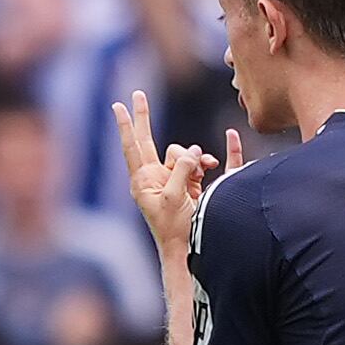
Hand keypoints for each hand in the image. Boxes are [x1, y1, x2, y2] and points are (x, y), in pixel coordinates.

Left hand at [114, 92, 234, 249]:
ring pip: (184, 153)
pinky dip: (213, 157)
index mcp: (144, 181)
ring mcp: (172, 180)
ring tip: (202, 175)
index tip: (117, 106)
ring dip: (196, 159)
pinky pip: (202, 163)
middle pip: (150, 141)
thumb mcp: (174, 197)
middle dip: (145, 117)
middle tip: (137, 94)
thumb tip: (194, 152)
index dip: (127, 125)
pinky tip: (227, 143)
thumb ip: (181, 169)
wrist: (190, 250)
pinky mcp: (190, 184)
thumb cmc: (176, 229)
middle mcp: (155, 178)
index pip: (134, 147)